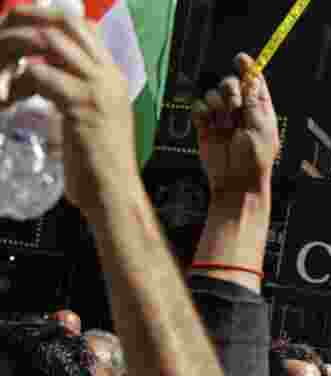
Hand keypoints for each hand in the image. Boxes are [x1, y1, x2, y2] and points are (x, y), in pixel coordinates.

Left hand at [0, 6, 137, 214]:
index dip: (48, 21)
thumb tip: (39, 74)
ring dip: (17, 50)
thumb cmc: (99, 167)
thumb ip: (72, 94)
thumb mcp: (89, 120)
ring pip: (50, 41)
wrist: (115, 194)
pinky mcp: (82, 105)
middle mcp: (108, 77)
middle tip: (5, 35)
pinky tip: (11, 100)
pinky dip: (18, 83)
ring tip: (5, 73)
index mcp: (113, 79)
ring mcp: (98, 89)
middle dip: (30, 21)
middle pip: (68, 23)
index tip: (21, 31)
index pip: (83, 28)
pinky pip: (40, 75)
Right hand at [192, 53, 279, 195]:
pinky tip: (208, 122)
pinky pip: (199, 106)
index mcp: (260, 111)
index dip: (248, 69)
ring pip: (214, 93)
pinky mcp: (205, 126)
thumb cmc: (254, 159)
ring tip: (224, 120)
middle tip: (234, 104)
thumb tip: (251, 76)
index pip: (254, 83)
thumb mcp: (259, 127)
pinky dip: (202, 110)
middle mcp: (241, 112)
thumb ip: (253, 100)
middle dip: (231, 89)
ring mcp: (222, 118)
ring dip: (218, 102)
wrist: (235, 182)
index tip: (240, 59)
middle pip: (232, 84)